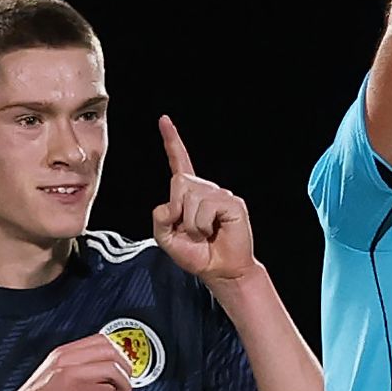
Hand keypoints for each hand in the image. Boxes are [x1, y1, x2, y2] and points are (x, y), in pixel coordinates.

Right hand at [0, 333, 135, 390]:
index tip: (122, 370)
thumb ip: (88, 385)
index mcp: (63, 353)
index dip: (118, 355)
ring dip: (123, 386)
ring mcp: (72, 373)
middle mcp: (68, 358)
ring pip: (114, 370)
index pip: (101, 341)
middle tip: (125, 386)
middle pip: (112, 351)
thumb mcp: (58, 384)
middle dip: (125, 369)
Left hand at [150, 117, 262, 292]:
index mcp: (189, 194)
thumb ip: (159, 219)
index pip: (179, 162)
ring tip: (202, 235)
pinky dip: (202, 225)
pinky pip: (206, 207)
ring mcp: (220, 194)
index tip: (164, 119)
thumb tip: (171, 204)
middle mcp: (205, 189)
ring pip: (190, 197)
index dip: (171, 141)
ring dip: (190, 224)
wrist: (220, 271)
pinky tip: (213, 232)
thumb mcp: (166, 238)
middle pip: (179, 182)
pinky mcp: (232, 203)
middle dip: (178, 210)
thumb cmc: (197, 254)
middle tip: (190, 231)